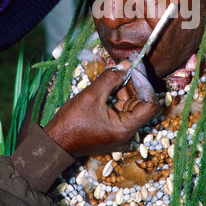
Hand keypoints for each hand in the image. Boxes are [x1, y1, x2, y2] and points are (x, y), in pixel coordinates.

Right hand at [44, 60, 160, 156]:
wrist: (54, 143)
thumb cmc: (71, 123)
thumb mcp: (91, 96)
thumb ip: (111, 78)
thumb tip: (127, 65)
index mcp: (125, 129)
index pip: (151, 105)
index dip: (145, 85)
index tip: (135, 69)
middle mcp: (128, 133)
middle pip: (142, 103)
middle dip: (136, 82)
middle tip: (128, 63)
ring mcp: (121, 132)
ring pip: (132, 104)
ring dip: (127, 86)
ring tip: (118, 69)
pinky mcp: (114, 129)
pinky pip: (123, 108)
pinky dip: (119, 94)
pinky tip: (113, 80)